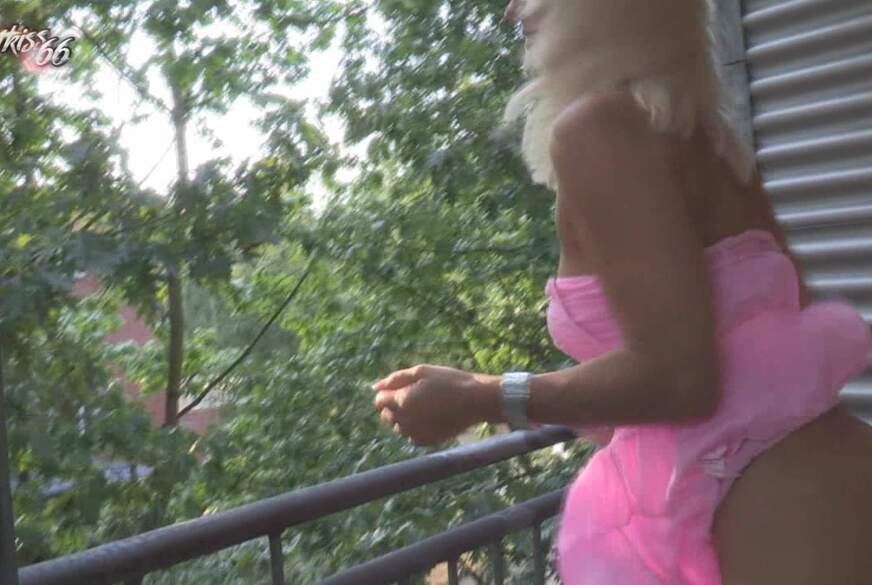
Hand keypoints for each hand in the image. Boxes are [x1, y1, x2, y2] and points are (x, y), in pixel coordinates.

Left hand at [372, 364, 492, 446]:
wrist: (476, 401)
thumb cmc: (449, 382)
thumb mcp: (422, 371)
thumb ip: (395, 378)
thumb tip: (375, 386)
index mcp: (401, 401)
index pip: (379, 401)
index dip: (388, 392)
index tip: (404, 387)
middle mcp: (404, 421)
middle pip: (386, 415)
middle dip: (394, 406)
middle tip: (416, 395)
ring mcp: (415, 433)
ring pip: (398, 427)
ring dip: (405, 417)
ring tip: (426, 406)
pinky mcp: (426, 442)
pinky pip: (411, 436)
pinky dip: (416, 428)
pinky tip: (431, 417)